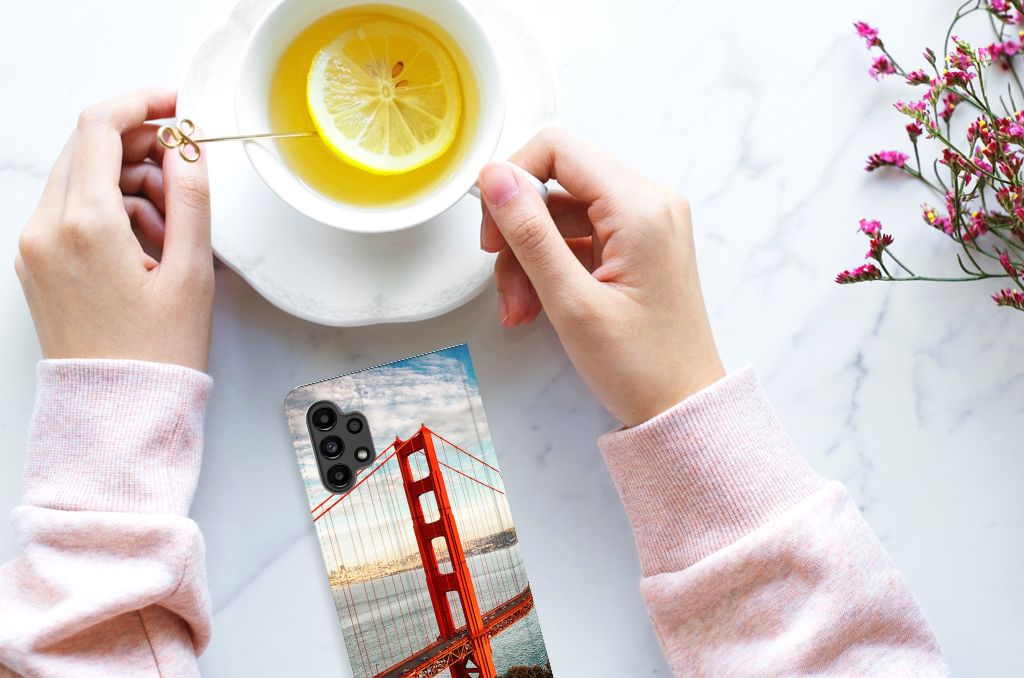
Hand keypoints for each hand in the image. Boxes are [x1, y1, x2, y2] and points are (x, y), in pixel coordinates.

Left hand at [15, 88, 213, 371]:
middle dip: (141, 147)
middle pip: (88, 147)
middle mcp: (47, 229)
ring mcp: (35, 246)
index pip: (101, 127)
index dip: (143, 103)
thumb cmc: (156, 354)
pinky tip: (147, 244)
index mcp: (85, 225)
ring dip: (129, 182)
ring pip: (82, 178)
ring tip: (173, 228)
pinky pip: (72, 210)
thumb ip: (192, 198)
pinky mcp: (37, 263)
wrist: (117, 411)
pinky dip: (111, 209)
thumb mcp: (191, 273)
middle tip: (185, 174)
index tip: (176, 105)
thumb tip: (188, 147)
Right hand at [478, 128, 723, 426]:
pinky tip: (537, 307)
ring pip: (561, 214)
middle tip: (502, 279)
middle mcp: (649, 203)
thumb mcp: (571, 301)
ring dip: (529, 257)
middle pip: (557, 182)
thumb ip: (529, 233)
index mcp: (640, 207)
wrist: (683, 408)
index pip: (558, 149)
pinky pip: (578, 237)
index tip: (492, 228)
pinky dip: (550, 267)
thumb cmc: (640, 366)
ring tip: (519, 309)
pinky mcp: (637, 246)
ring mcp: (645, 224)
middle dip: (519, 231)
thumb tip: (494, 177)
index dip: (513, 179)